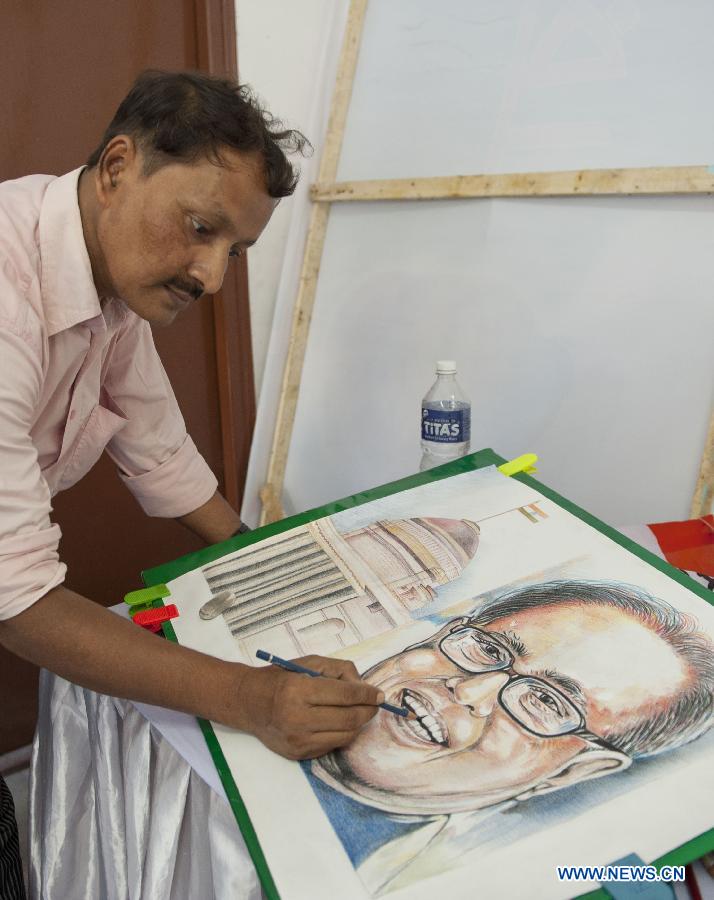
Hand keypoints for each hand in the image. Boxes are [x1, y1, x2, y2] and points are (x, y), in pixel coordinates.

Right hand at [235, 655, 384, 759]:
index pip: (345, 695)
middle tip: (374, 704)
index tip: (379, 694)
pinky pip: (332, 745)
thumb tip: (365, 688)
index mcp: (299, 691)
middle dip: (367, 710)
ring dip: (357, 723)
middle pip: (349, 719)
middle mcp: (297, 719)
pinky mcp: (299, 754)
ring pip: (345, 736)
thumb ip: (339, 671)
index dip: (367, 694)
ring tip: (357, 711)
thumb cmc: (281, 678)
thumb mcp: (309, 663)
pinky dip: (341, 733)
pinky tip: (337, 721)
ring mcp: (298, 740)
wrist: (249, 703)